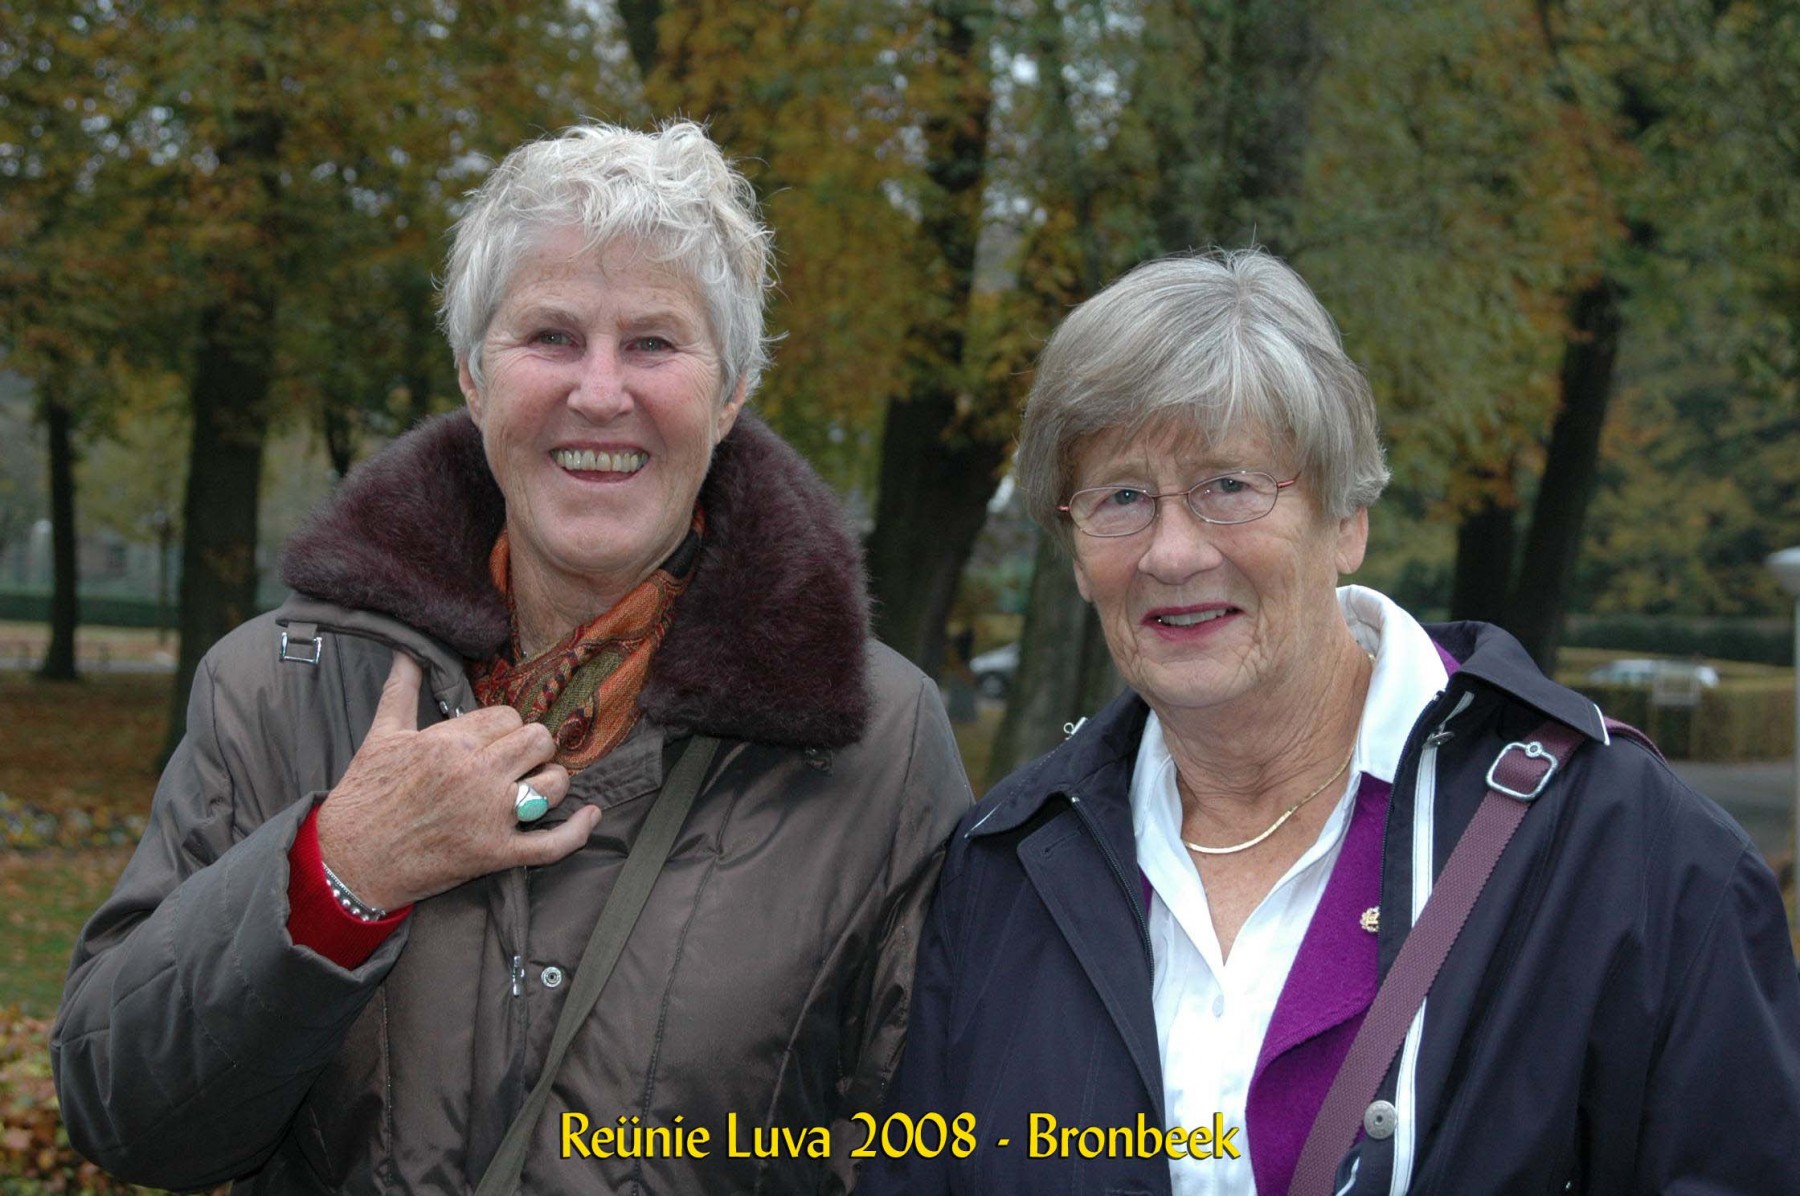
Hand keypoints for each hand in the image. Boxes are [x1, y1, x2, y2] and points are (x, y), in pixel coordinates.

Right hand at [315, 652, 599, 909]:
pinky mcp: (496, 854)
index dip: (507, 727)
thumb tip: (406, 651)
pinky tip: (591, 815)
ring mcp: (490, 816)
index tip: (494, 740)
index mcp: (452, 742)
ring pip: (553, 784)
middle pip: (539, 741)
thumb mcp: (382, 735)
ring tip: (534, 784)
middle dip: (534, 748)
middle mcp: (477, 775)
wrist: (350, 860)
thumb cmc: (365, 795)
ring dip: (550, 782)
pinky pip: (553, 843)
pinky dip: (578, 830)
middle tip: (518, 759)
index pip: (510, 716)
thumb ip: (402, 688)